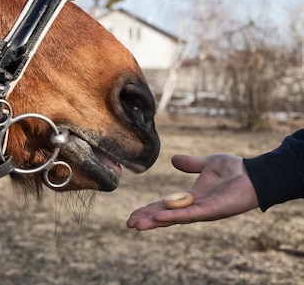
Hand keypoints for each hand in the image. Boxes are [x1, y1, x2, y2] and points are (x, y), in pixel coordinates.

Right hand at [126, 154, 259, 230]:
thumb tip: (173, 159)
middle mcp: (194, 207)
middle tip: (129, 224)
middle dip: (148, 219)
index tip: (133, 215)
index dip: (149, 210)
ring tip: (138, 225)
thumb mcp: (207, 163)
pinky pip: (189, 214)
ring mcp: (202, 210)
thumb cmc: (235, 169)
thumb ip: (190, 164)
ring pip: (173, 218)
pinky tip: (159, 218)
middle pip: (166, 215)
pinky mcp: (211, 210)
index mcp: (191, 197)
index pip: (165, 205)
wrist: (254, 173)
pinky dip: (173, 216)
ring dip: (155, 221)